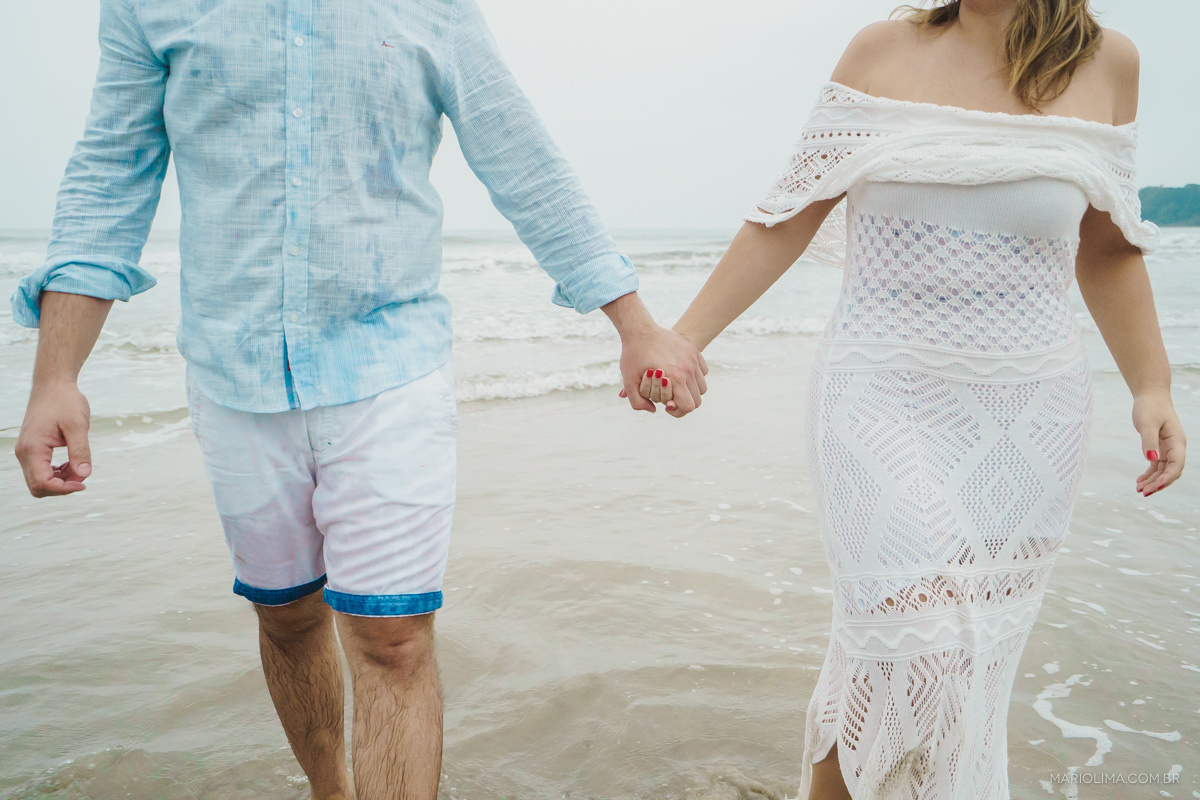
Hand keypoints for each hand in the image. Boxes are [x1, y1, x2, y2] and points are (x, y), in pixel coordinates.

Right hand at [14, 380, 93, 496]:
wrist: (53, 385)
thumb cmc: (65, 401)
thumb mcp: (78, 426)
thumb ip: (80, 451)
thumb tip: (84, 474)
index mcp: (33, 447)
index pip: (42, 482)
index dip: (64, 489)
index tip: (84, 483)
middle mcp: (24, 452)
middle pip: (37, 487)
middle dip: (61, 487)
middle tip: (83, 474)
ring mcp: (25, 452)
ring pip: (38, 481)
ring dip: (60, 481)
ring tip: (79, 466)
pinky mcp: (31, 449)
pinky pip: (40, 471)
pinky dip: (57, 473)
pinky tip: (71, 463)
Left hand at [617, 326, 707, 416]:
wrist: (639, 330)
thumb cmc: (633, 355)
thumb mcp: (628, 381)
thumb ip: (637, 402)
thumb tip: (654, 410)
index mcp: (675, 378)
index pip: (688, 406)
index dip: (678, 411)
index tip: (666, 406)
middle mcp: (688, 369)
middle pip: (697, 399)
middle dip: (684, 403)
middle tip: (671, 399)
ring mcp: (692, 359)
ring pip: (702, 386)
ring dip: (690, 391)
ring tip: (676, 387)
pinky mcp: (693, 350)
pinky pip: (703, 371)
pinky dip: (695, 377)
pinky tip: (681, 374)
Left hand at [1132, 389, 1185, 496]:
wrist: (1150, 395)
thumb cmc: (1150, 407)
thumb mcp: (1147, 424)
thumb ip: (1149, 442)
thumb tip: (1152, 460)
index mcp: (1177, 441)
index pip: (1176, 464)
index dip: (1167, 478)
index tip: (1155, 486)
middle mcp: (1176, 447)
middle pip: (1171, 471)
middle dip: (1159, 483)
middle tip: (1143, 493)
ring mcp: (1168, 448)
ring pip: (1163, 470)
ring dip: (1153, 481)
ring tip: (1139, 490)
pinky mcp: (1159, 447)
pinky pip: (1157, 465)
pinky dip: (1149, 474)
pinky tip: (1140, 480)